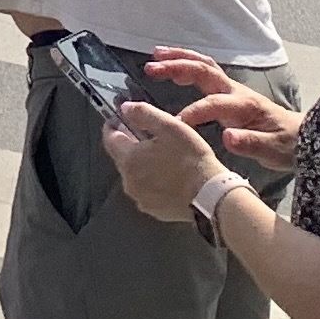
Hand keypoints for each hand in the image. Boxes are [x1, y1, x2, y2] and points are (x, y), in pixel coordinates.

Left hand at [104, 98, 223, 222]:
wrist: (210, 196)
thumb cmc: (190, 159)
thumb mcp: (169, 126)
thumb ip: (143, 113)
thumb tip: (125, 108)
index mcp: (128, 159)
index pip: (109, 138)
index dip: (113, 126)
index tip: (119, 118)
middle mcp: (128, 181)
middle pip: (122, 157)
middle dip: (131, 145)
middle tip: (149, 135)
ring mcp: (141, 198)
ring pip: (135, 175)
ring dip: (143, 164)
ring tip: (164, 156)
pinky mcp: (154, 210)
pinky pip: (147, 190)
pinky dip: (153, 181)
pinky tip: (170, 176)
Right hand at [143, 48, 302, 169]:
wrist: (300, 136)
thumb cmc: (286, 145)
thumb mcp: (272, 149)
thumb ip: (250, 143)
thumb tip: (227, 137)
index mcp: (244, 105)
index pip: (214, 104)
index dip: (194, 112)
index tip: (175, 124)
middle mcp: (236, 91)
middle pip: (204, 70)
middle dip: (177, 67)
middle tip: (151, 68)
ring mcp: (231, 88)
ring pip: (203, 65)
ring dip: (179, 58)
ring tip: (154, 56)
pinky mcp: (227, 92)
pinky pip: (204, 71)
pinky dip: (186, 63)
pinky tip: (171, 64)